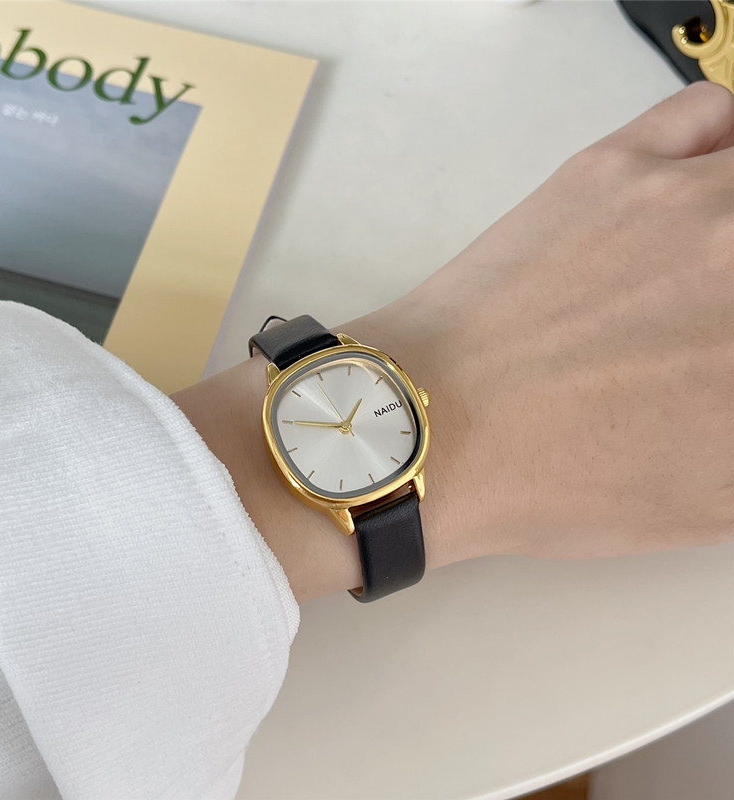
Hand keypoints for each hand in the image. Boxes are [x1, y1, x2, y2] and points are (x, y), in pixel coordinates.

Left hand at [173, 83, 733, 600]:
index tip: (722, 353)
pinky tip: (702, 184)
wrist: (437, 432)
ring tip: (704, 256)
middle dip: (731, 290)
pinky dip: (725, 142)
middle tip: (707, 314)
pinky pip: (711, 115)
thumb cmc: (555, 480)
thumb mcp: (710, 500)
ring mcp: (689, 198)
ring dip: (733, 213)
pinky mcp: (615, 167)